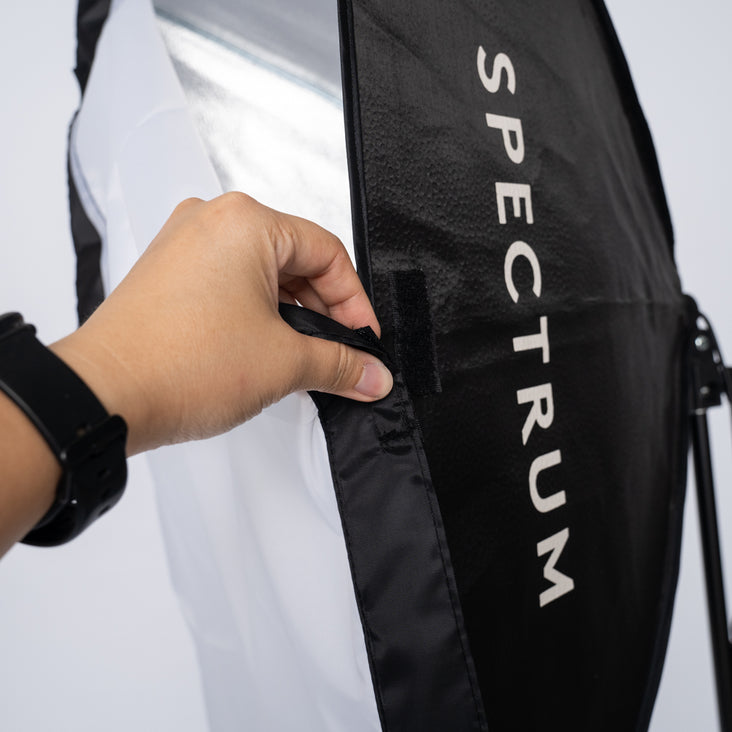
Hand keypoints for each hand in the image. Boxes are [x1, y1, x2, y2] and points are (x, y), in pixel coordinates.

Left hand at [51, 192, 392, 454]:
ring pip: (262, 273)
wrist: (103, 396)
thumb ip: (339, 365)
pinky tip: (266, 349)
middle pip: (295, 260)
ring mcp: (184, 245)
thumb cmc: (178, 365)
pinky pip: (230, 282)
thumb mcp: (283, 363)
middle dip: (324, 313)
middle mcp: (211, 221)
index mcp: (246, 222)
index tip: (363, 340)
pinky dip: (257, 313)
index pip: (327, 254)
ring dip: (291, 315)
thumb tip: (371, 373)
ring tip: (304, 358)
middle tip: (340, 354)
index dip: (355, 303)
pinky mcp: (168, 273)